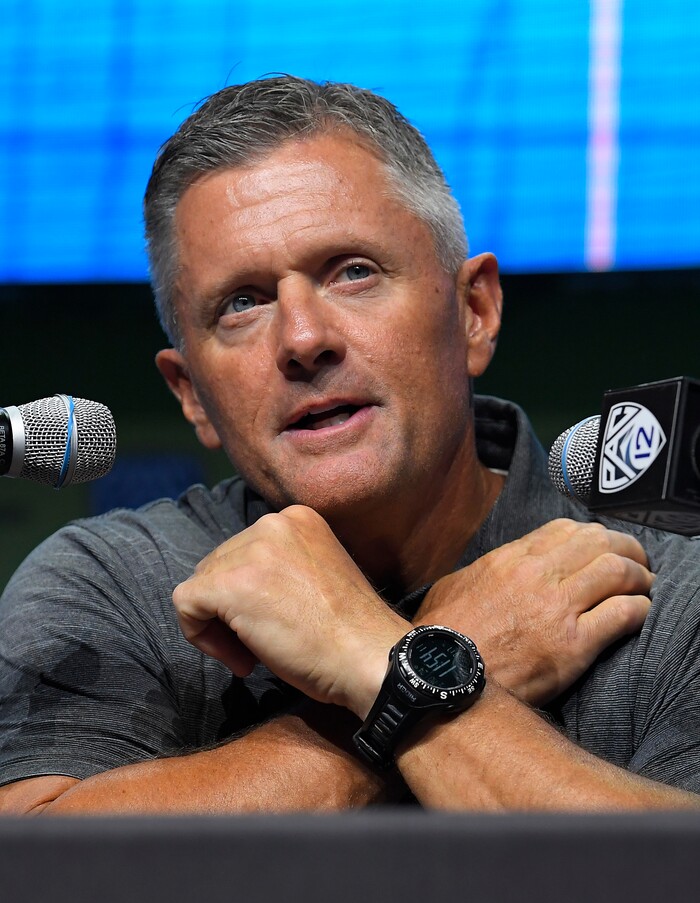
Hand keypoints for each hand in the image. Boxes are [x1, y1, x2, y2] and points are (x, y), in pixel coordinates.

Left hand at [173, 505, 407, 717]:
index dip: (249, 594)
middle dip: (231, 609)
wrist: (369, 657)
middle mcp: (272, 523)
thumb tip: (237, 589)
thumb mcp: (315, 575)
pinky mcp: (230, 584)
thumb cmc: (350, 632)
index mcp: (296, 518)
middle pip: (219, 565)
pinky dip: (200, 635)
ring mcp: (250, 551)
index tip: (275, 624)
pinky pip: (186, 604)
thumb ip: (281, 567)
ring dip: (219, 625)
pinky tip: (239, 660)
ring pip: (201, 585)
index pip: (244, 551)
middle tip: (260, 646)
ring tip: (253, 655)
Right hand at [414, 519, 653, 704]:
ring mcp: (557, 607)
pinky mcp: (573, 645)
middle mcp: (538, 574)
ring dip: (639, 577)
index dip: (594, 535)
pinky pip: (622, 614)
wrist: (440, 676)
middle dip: (627, 549)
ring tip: (644, 588)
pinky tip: (639, 615)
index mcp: (511, 558)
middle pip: (601, 541)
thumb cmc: (443, 635)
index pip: (567, 529)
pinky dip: (639, 611)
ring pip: (618, 571)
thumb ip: (486, 568)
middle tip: (637, 564)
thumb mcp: (456, 585)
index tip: (603, 547)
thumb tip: (502, 566)